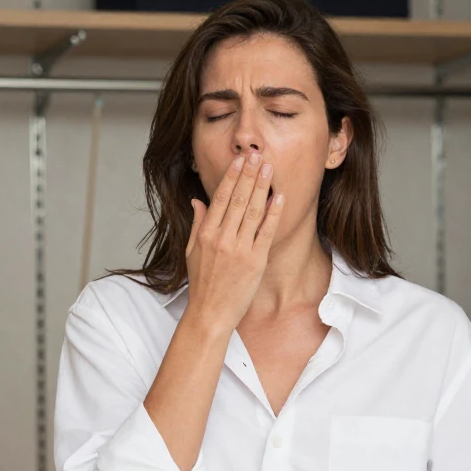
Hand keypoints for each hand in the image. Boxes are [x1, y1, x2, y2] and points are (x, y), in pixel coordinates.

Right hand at [183, 152, 283, 332]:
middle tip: (257, 156)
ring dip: (262, 187)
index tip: (239, 161)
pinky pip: (266, 232)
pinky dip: (273, 213)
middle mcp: (222, 239)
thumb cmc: (202, 284)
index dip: (231, 177)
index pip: (219, 198)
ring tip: (269, 169)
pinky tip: (279, 197)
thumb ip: (197, 224)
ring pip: (252, 211)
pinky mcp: (255, 261)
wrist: (210, 313)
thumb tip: (198, 201)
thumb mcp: (191, 252)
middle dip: (249, 175)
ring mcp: (239, 250)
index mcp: (205, 235)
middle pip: (237, 199)